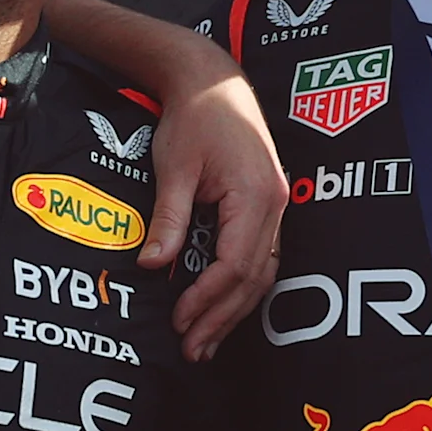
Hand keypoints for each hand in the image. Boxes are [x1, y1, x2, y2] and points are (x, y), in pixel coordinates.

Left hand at [143, 67, 286, 360]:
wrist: (213, 80)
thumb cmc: (194, 117)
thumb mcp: (175, 167)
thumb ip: (169, 219)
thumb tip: (154, 265)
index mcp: (255, 197)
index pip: (235, 265)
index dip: (208, 300)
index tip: (179, 323)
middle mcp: (275, 205)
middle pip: (254, 279)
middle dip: (222, 318)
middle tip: (193, 350)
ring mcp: (277, 206)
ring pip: (263, 273)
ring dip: (234, 310)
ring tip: (206, 342)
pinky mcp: (269, 204)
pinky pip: (262, 257)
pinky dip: (242, 287)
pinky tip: (224, 306)